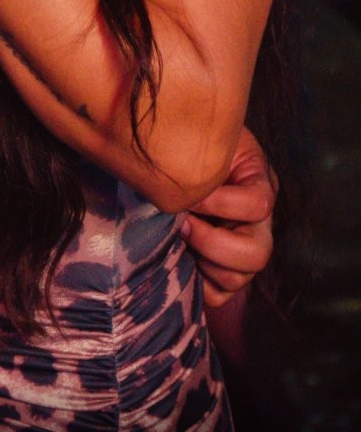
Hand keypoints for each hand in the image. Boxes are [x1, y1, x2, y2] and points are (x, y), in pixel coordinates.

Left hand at [180, 126, 274, 307]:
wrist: (177, 149)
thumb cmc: (190, 140)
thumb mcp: (203, 136)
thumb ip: (199, 152)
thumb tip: (171, 179)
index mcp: (259, 184)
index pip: (258, 204)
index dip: (220, 203)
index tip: (186, 196)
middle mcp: (258, 223)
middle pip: (257, 254)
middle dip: (212, 243)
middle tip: (181, 225)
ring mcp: (242, 250)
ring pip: (239, 278)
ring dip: (202, 262)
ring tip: (177, 239)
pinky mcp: (223, 271)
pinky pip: (219, 294)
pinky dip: (197, 282)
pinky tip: (178, 256)